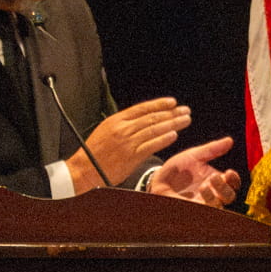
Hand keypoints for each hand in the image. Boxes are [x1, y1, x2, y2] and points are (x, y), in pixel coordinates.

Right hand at [72, 97, 190, 191]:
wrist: (84, 169)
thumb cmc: (94, 152)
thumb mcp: (107, 130)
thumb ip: (124, 125)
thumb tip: (142, 120)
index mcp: (116, 120)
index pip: (142, 108)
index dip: (159, 104)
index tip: (173, 102)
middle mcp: (123, 129)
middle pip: (152, 118)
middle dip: (171, 113)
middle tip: (186, 111)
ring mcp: (128, 142)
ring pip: (154, 129)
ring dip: (172, 124)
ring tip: (185, 120)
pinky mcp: (131, 156)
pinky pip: (151, 145)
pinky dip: (163, 139)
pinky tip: (174, 135)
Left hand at [147, 137, 241, 207]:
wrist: (158, 179)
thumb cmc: (177, 168)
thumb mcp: (194, 155)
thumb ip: (212, 149)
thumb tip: (229, 140)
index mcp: (215, 179)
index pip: (233, 183)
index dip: (234, 179)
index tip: (229, 172)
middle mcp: (212, 192)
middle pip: (229, 196)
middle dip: (225, 188)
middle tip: (215, 178)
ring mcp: (203, 202)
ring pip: (218, 205)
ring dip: (213, 196)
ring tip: (204, 185)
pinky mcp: (193, 209)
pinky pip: (203, 210)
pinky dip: (203, 203)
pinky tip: (197, 195)